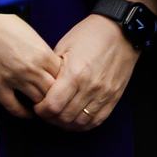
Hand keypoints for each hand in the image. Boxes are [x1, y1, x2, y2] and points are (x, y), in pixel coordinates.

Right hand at [0, 7, 63, 116]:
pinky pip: (15, 107)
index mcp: (43, 55)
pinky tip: (27, 111)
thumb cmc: (4, 23)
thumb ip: (44, 55)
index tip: (64, 88)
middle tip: (57, 101)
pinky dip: (23, 113)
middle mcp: (32, 69)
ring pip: (38, 103)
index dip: (66, 85)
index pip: (65, 80)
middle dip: (57, 98)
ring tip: (44, 107)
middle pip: (54, 93)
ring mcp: (14, 78)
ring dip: (42, 106)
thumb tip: (53, 72)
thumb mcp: (31, 36)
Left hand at [37, 13, 139, 131]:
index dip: (41, 110)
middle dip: (50, 118)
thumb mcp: (64, 46)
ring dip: (66, 124)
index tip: (37, 106)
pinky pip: (97, 121)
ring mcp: (104, 95)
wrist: (120, 32)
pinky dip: (83, 125)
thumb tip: (41, 87)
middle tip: (45, 112)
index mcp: (75, 73)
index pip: (53, 105)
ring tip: (58, 117)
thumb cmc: (89, 35)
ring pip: (80, 123)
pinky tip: (74, 120)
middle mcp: (90, 87)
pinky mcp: (113, 98)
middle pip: (65, 117)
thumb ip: (53, 69)